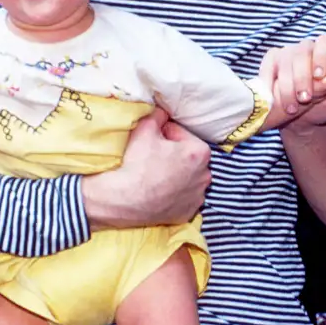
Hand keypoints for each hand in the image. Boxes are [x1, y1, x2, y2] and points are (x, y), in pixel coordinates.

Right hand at [82, 111, 211, 228]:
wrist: (120, 199)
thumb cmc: (135, 162)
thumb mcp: (145, 128)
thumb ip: (158, 114)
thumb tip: (163, 110)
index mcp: (200, 152)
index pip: (181, 134)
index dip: (164, 134)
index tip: (152, 140)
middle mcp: (205, 175)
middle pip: (187, 156)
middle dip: (173, 154)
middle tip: (152, 157)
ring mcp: (197, 197)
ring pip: (187, 178)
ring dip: (175, 174)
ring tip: (154, 175)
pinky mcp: (187, 214)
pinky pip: (182, 198)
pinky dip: (174, 194)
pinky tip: (158, 192)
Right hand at [260, 36, 325, 127]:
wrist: (305, 119)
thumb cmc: (325, 105)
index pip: (325, 43)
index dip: (322, 57)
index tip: (320, 76)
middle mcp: (307, 49)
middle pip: (302, 52)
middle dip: (303, 77)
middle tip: (305, 98)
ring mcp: (288, 53)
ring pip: (285, 60)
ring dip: (288, 86)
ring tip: (292, 108)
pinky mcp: (272, 61)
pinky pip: (268, 65)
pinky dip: (269, 81)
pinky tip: (272, 96)